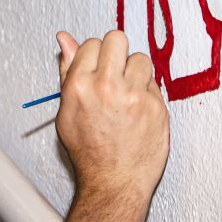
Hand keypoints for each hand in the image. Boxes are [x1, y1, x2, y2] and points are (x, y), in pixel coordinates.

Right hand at [54, 31, 169, 203]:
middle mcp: (106, 87)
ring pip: (140, 58)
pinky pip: (154, 83)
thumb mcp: (67, 111)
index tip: (98, 69)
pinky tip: (137, 110)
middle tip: (115, 72)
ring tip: (127, 94)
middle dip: (116, 52)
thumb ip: (68, 70)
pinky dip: (147, 93)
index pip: (92, 43)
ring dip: (135, 72)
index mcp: (79, 86)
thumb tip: (64, 39)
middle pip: (118, 39)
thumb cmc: (89, 152)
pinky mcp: (156, 106)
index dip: (96, 56)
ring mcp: (134, 96)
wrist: (114, 183)